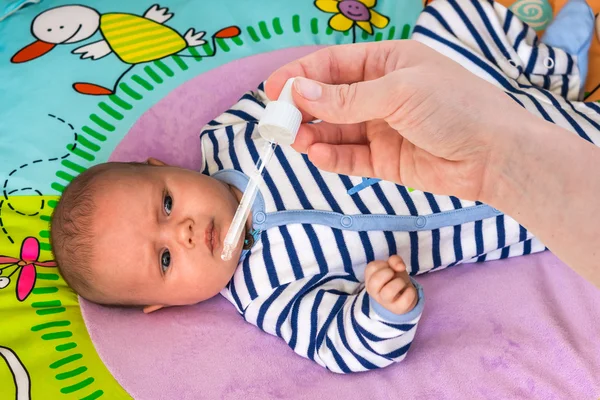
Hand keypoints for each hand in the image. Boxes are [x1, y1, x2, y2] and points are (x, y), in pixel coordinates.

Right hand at [265, 41, 533, 201]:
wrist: (496, 156)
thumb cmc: (455, 108)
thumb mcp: (399, 93)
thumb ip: (348, 98)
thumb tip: (300, 93)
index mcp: (388, 63)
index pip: (333, 65)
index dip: (301, 76)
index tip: (273, 91)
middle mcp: (382, 94)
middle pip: (330, 99)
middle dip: (303, 110)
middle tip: (279, 123)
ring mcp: (382, 128)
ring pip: (336, 130)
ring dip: (313, 135)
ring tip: (295, 142)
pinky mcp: (386, 160)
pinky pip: (350, 157)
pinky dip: (332, 157)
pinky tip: (317, 156)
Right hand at [365, 255, 417, 314]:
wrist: (403, 295)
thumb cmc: (394, 278)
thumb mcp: (392, 266)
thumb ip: (394, 260)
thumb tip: (400, 267)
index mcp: (369, 279)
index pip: (372, 267)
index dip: (383, 264)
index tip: (388, 268)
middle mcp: (374, 292)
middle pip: (376, 280)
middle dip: (388, 273)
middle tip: (393, 275)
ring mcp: (385, 302)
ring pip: (389, 291)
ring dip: (399, 282)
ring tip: (401, 283)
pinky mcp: (397, 309)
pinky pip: (405, 299)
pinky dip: (410, 291)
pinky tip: (408, 291)